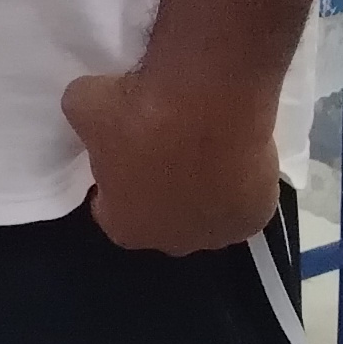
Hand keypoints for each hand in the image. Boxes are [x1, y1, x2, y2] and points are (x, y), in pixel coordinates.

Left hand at [61, 68, 282, 254]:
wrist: (206, 101)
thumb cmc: (135, 110)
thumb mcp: (83, 104)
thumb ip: (83, 117)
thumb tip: (94, 110)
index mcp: (125, 227)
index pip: (110, 212)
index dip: (112, 182)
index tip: (119, 153)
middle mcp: (174, 242)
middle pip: (162, 220)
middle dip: (159, 191)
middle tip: (162, 148)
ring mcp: (221, 232)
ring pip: (206, 214)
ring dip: (202, 189)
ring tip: (202, 145)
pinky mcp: (258, 215)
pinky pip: (242, 200)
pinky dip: (237, 180)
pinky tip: (231, 150)